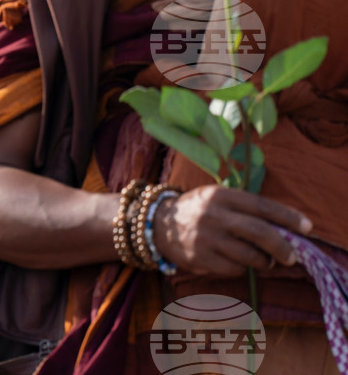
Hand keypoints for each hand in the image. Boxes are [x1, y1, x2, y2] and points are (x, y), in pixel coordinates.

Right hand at [153, 185, 312, 276]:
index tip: (307, 227)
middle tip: (292, 256)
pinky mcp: (200, 258)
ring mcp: (205, 238)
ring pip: (249, 255)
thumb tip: (284, 228)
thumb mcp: (217, 198)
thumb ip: (245, 209)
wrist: (157, 224)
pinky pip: (234, 268)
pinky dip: (242, 268)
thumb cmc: (198, 210)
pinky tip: (239, 262)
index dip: (288, 217)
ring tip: (265, 260)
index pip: (261, 206)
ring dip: (264, 261)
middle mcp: (213, 215)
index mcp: (220, 196)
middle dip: (282, 246)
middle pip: (259, 232)